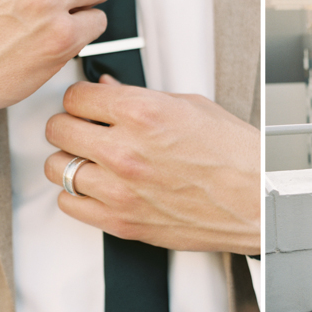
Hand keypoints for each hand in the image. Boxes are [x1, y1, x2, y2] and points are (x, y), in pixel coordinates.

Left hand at [44, 76, 259, 254]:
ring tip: (88, 158)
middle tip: (84, 127)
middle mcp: (125, 150)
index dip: (81, 98)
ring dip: (69, 159)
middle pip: (57, 128)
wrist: (255, 201)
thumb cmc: (234, 156)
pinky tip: (95, 185)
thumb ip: (140, 96)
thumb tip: (108, 91)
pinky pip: (69, 204)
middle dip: (70, 124)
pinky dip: (76, 194)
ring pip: (56, 167)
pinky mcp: (121, 221)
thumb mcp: (191, 106)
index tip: (88, 104)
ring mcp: (120, 189)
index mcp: (143, 113)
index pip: (75, 96)